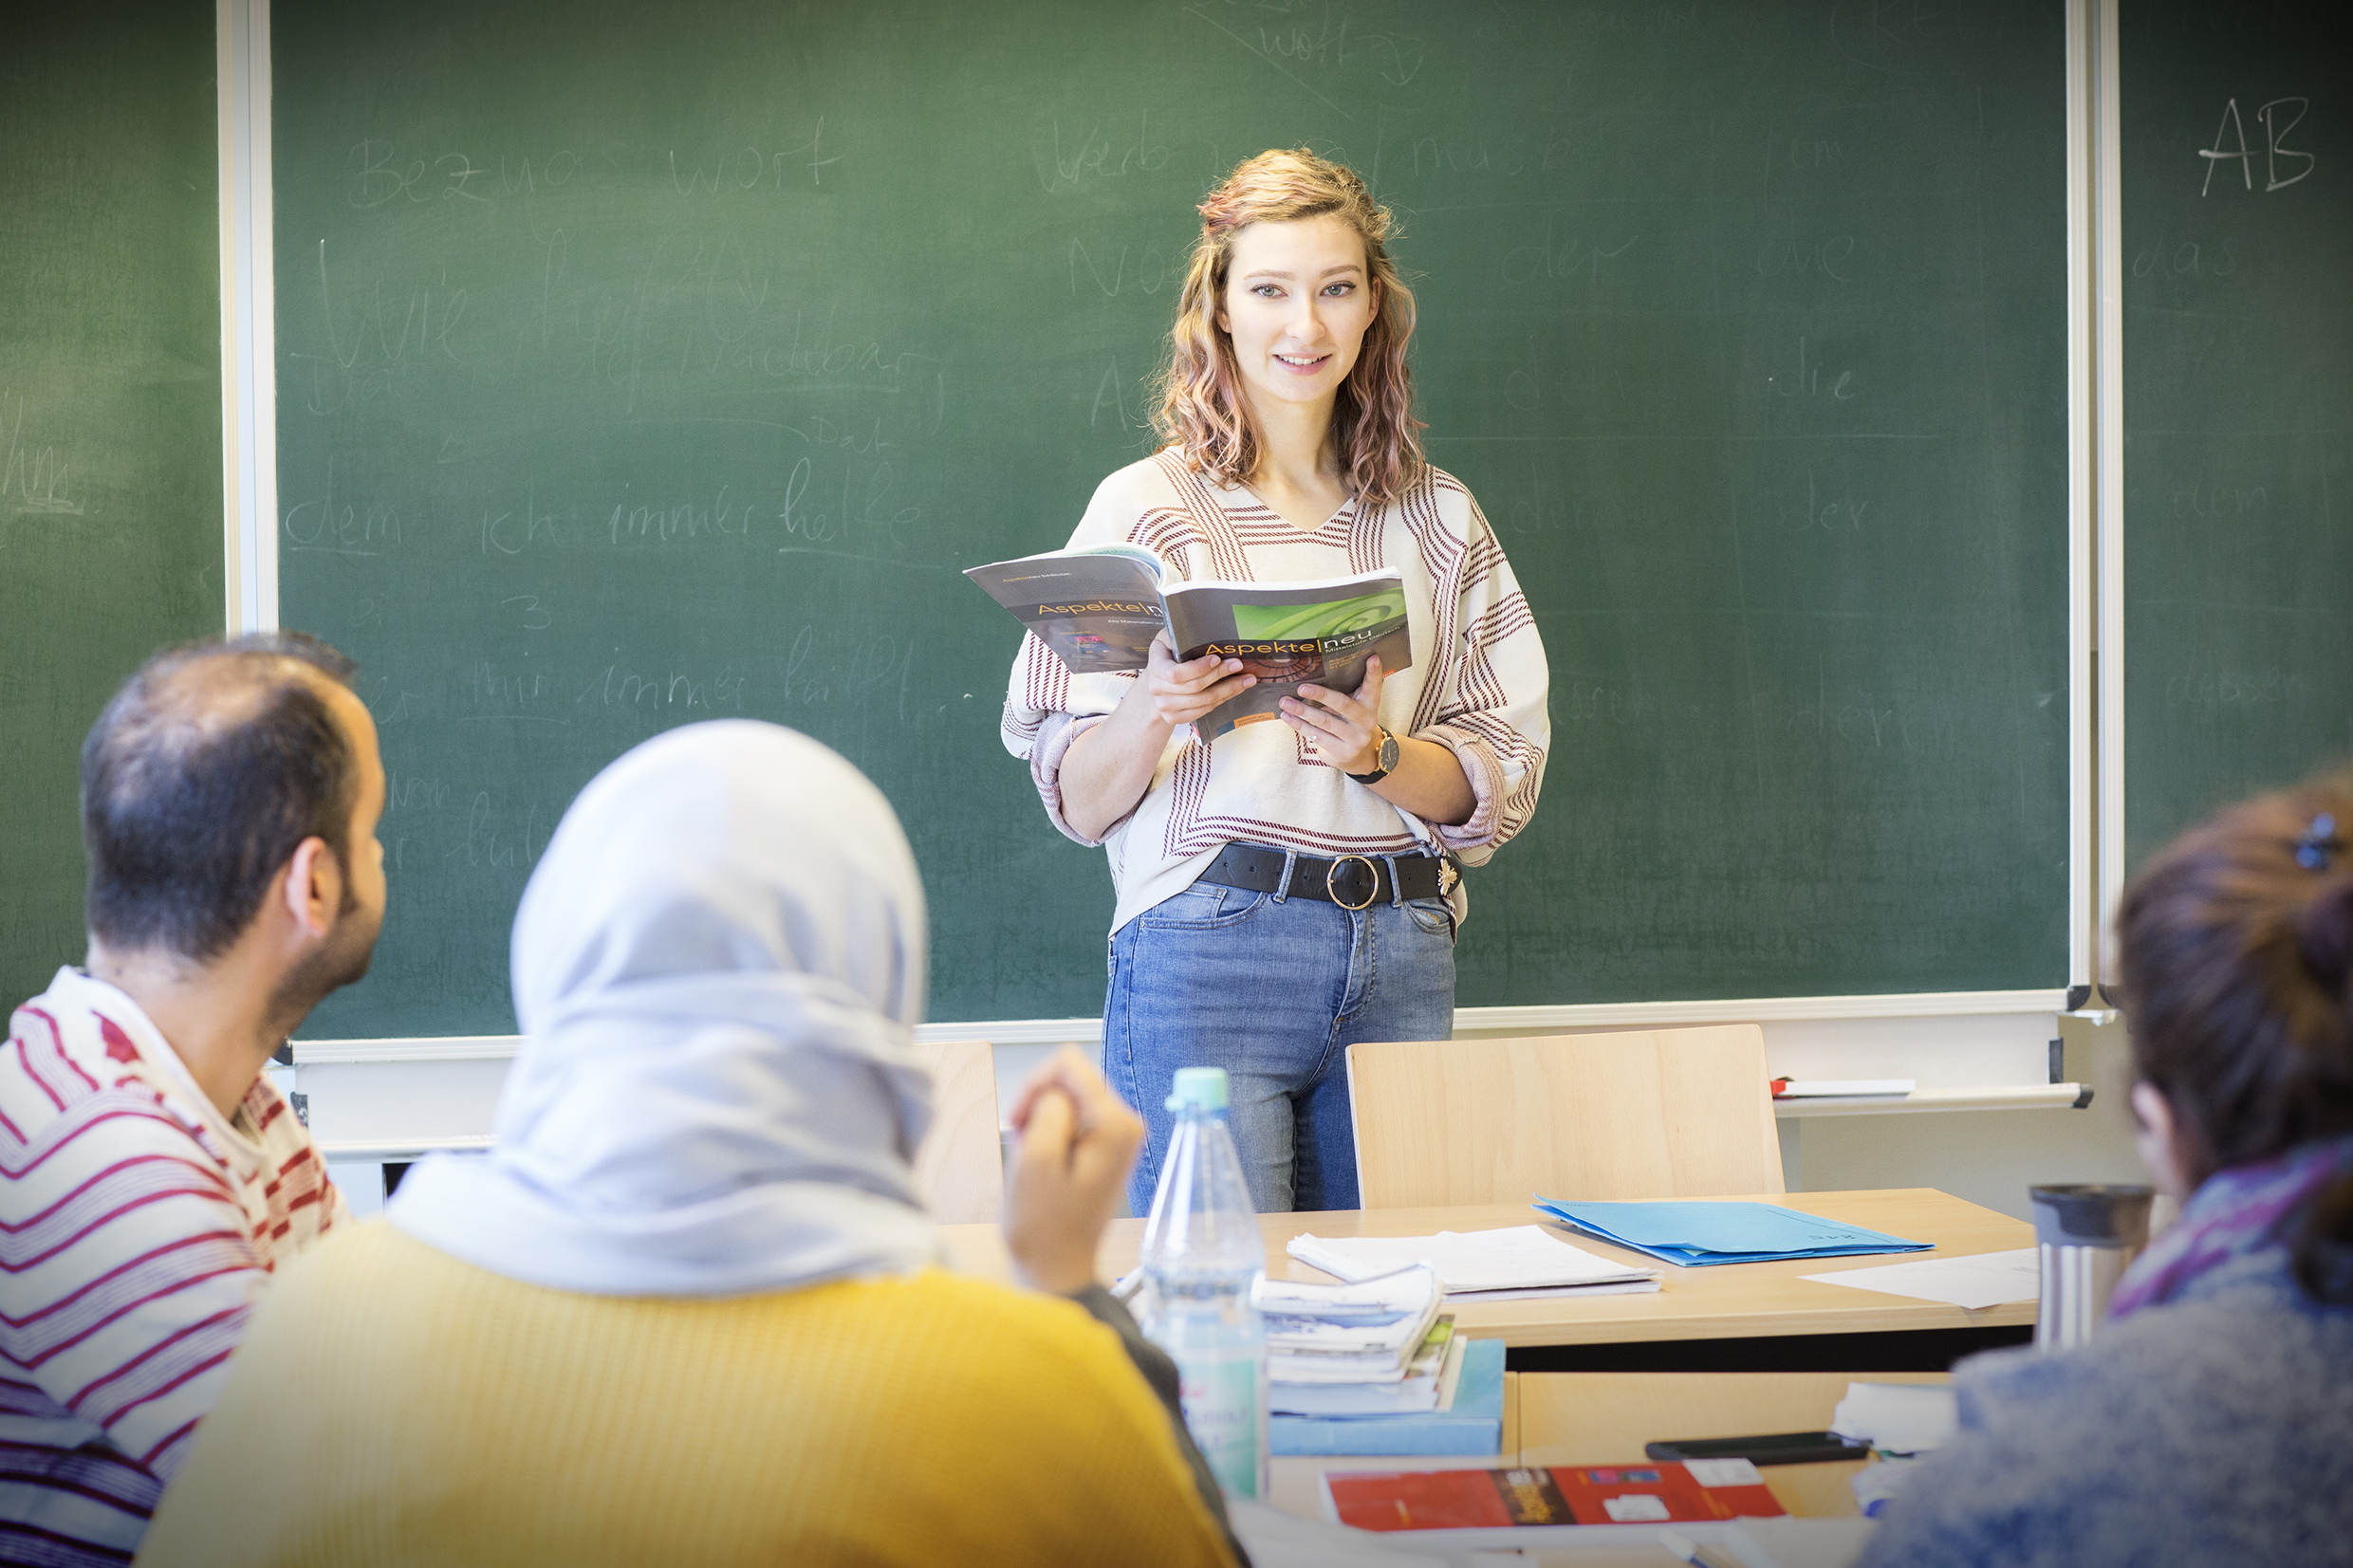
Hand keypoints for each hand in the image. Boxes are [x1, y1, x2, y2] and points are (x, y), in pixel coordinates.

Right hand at [1004, 1048, 1145, 1294]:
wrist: (1057, 1268)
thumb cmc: (1044, 1228)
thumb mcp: (1035, 1160)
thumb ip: (1047, 1108)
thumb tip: (1055, 1090)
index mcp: (1115, 1125)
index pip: (1069, 1063)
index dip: (1034, 1085)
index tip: (1020, 1119)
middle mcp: (1126, 1125)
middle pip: (1070, 1078)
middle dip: (1039, 1105)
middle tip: (1025, 1146)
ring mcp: (1118, 1136)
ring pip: (1067, 1099)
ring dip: (1042, 1123)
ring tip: (1035, 1161)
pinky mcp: (1107, 1147)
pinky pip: (1072, 1120)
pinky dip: (1050, 1135)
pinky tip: (1043, 1165)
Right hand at [1137, 630, 1255, 728]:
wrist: (1155, 680)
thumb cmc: (1166, 655)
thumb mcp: (1168, 638)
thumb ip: (1181, 635)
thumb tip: (1207, 628)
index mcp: (1155, 666)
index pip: (1177, 674)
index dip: (1199, 668)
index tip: (1217, 658)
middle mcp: (1157, 689)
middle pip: (1195, 687)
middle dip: (1221, 675)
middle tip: (1238, 665)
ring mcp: (1164, 706)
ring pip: (1203, 702)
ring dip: (1228, 690)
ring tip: (1246, 680)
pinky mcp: (1173, 718)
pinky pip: (1202, 712)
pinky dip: (1221, 701)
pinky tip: (1233, 691)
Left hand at [1280, 654, 1385, 773]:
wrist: (1357, 756)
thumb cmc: (1349, 721)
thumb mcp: (1353, 705)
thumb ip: (1345, 690)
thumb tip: (1316, 670)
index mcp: (1370, 704)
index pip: (1374, 686)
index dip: (1374, 672)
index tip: (1372, 657)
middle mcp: (1366, 721)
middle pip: (1343, 704)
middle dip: (1320, 694)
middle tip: (1301, 687)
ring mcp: (1355, 738)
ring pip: (1325, 722)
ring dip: (1302, 711)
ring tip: (1285, 702)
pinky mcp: (1342, 751)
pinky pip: (1317, 736)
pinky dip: (1299, 725)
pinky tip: (1287, 716)